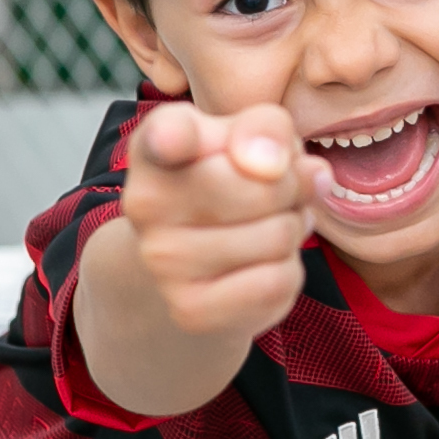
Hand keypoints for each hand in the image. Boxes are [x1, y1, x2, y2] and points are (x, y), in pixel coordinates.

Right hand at [121, 103, 330, 338]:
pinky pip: (277, 282)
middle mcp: (145, 204)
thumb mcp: (245, 138)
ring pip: (277, 236)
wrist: (189, 260)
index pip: (162, 137)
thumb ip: (266, 128)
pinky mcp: (191, 309)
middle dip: (291, 187)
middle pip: (264, 187)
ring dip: (293, 228)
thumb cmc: (226, 182)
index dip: (172, 136)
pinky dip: (288, 270)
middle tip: (277, 191)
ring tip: (269, 225)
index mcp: (156, 146)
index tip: (172, 139)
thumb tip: (285, 167)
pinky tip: (264, 262)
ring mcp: (163, 262)